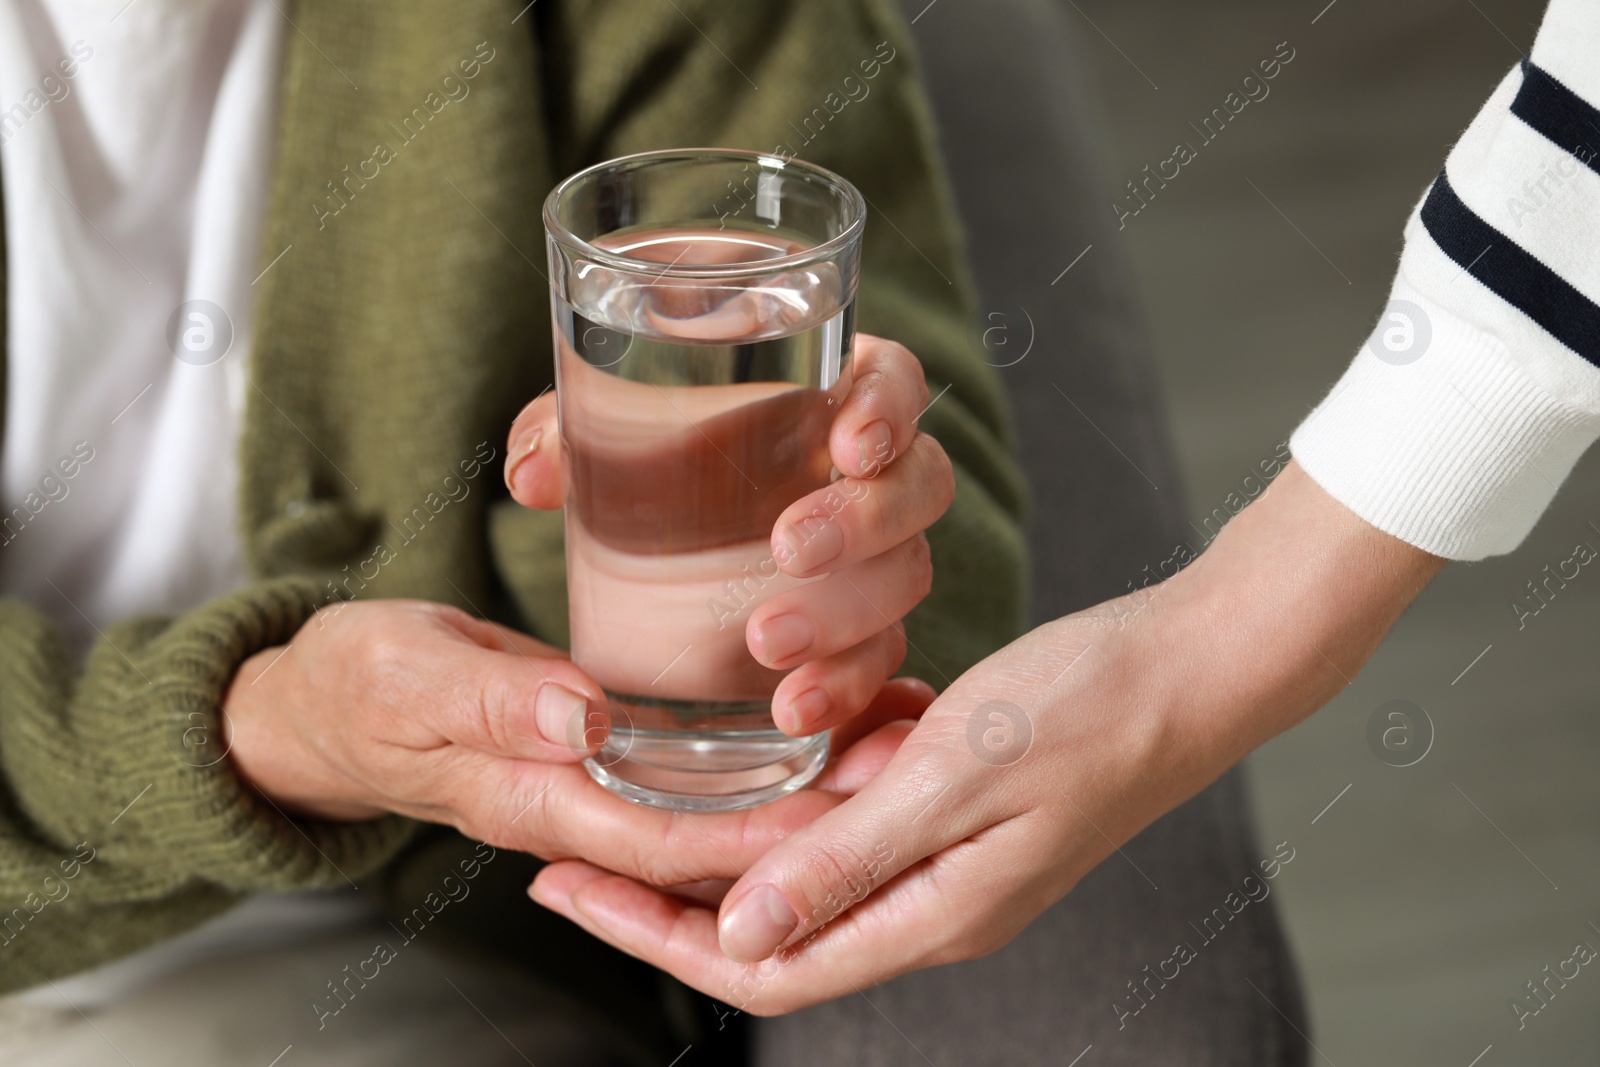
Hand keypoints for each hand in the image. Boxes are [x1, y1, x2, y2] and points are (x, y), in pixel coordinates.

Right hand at [222, 599, 929, 884]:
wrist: (326, 700)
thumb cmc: (358, 685)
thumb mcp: (408, 676)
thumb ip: (492, 697)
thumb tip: (582, 721)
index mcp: (535, 798)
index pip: (665, 836)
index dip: (753, 832)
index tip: (837, 811)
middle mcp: (580, 803)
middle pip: (714, 834)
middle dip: (808, 817)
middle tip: (901, 770)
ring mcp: (595, 782)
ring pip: (715, 806)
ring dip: (803, 787)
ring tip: (892, 741)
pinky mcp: (605, 750)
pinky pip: (695, 769)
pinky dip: (762, 755)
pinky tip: (822, 715)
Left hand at [505, 333, 953, 735]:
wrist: (647, 530)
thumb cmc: (643, 448)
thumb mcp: (600, 422)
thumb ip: (564, 431)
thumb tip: (535, 476)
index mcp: (826, 391)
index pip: (894, 379)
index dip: (890, 407)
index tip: (849, 444)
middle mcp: (867, 473)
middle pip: (920, 484)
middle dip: (865, 520)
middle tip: (788, 548)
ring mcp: (872, 555)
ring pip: (908, 577)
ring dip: (847, 614)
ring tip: (764, 643)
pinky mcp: (856, 627)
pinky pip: (878, 657)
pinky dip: (844, 685)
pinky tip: (793, 708)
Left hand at [525, 463, 1445, 1012]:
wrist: (1191, 665)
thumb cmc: (1087, 711)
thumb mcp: (952, 777)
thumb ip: (846, 857)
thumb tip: (738, 933)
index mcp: (930, 913)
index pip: (761, 965)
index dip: (653, 936)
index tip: (565, 885)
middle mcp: (932, 902)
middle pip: (771, 924)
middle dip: (665, 893)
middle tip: (570, 846)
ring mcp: (948, 857)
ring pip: (809, 867)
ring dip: (729, 843)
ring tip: (641, 797)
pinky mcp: (959, 806)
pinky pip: (857, 815)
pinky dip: (801, 794)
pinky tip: (762, 750)